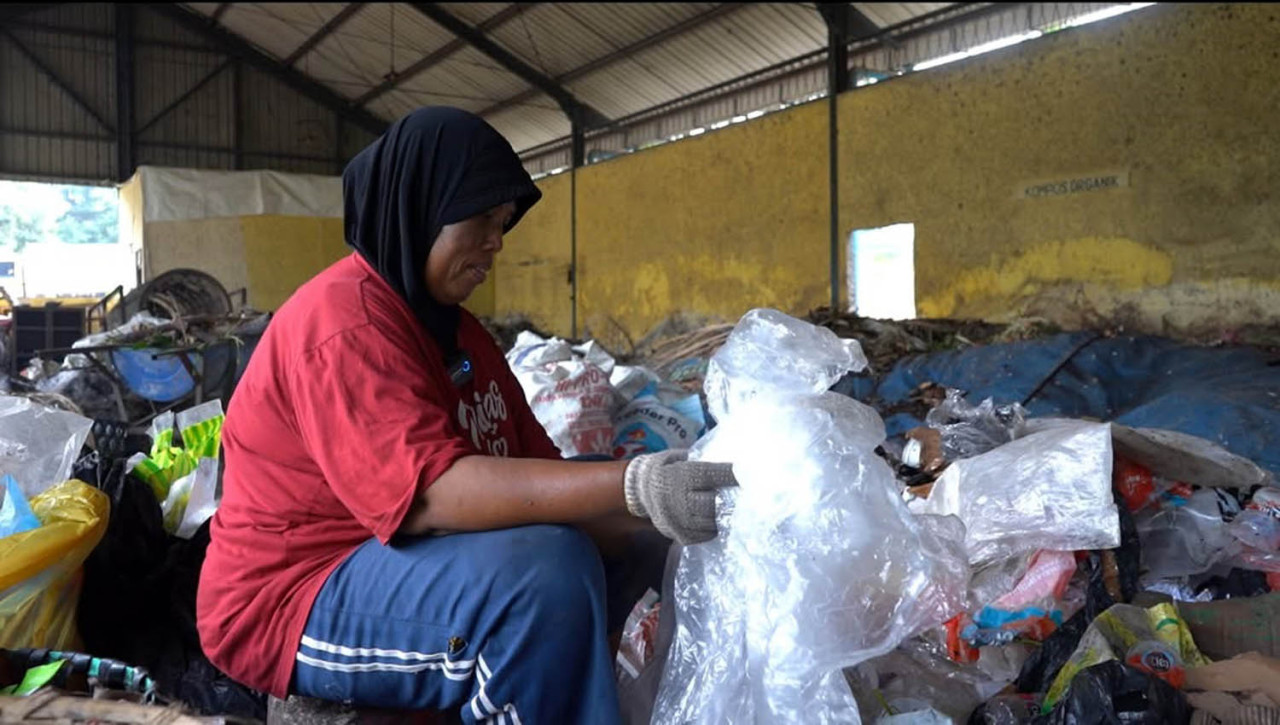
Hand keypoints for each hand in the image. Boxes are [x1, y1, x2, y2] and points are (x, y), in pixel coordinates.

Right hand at [623, 450, 737, 544]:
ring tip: (733, 511)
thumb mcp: (680, 457)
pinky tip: (716, 522)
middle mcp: (678, 498)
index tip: (746, 474)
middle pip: (713, 503)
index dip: (731, 475)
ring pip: (710, 522)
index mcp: (680, 475)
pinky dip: (712, 529)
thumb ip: (701, 460)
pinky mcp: (676, 534)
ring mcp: (676, 519)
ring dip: (724, 517)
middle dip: (730, 500)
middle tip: (743, 497)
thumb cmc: (667, 469)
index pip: (712, 475)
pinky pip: (702, 536)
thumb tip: (730, 461)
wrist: (640, 490)